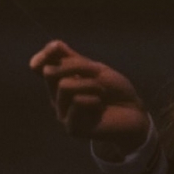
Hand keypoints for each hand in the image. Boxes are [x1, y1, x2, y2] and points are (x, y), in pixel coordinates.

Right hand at [29, 41, 148, 157]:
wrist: (134, 113)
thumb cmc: (114, 90)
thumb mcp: (95, 69)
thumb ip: (73, 60)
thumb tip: (53, 45)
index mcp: (60, 83)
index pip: (40, 66)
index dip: (45, 54)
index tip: (58, 47)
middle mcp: (57, 98)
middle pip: (50, 72)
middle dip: (77, 67)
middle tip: (97, 77)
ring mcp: (63, 114)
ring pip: (64, 86)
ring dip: (90, 85)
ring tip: (101, 94)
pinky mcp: (71, 128)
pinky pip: (76, 102)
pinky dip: (93, 99)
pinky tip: (100, 107)